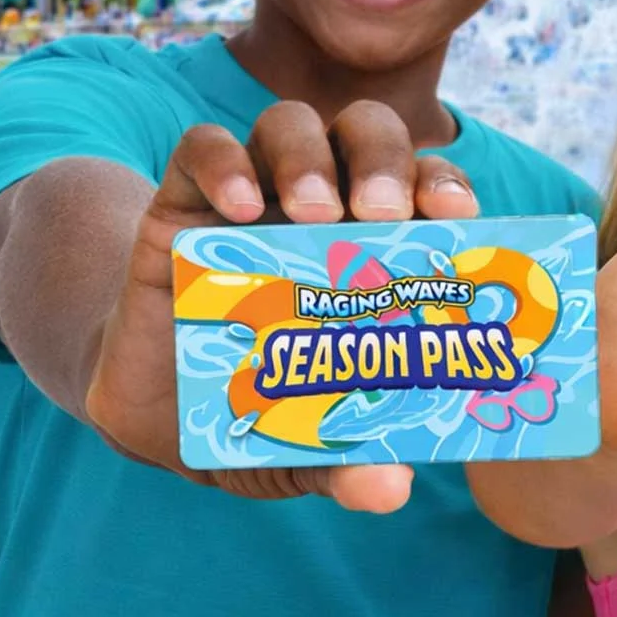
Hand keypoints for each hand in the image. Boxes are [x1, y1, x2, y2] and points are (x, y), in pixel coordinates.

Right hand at [85, 101, 478, 513]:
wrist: (158, 414)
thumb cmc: (263, 416)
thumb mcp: (307, 448)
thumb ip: (347, 462)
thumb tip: (389, 490)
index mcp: (377, 250)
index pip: (427, 187)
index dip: (448, 185)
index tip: (458, 215)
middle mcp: (325, 207)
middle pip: (368, 134)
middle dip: (386, 159)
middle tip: (383, 214)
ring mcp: (254, 196)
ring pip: (291, 125)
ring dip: (309, 156)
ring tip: (314, 212)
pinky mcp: (182, 202)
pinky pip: (201, 148)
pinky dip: (223, 163)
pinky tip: (234, 208)